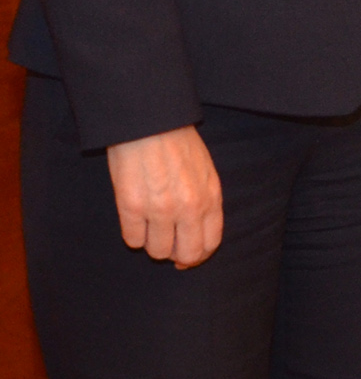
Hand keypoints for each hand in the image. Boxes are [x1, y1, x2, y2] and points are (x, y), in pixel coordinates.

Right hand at [105, 125, 223, 267]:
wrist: (150, 122)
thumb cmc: (178, 143)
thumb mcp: (205, 171)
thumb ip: (205, 201)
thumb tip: (197, 231)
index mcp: (210, 198)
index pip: (210, 243)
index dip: (198, 256)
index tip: (186, 256)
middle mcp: (189, 208)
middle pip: (186, 255)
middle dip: (176, 256)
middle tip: (166, 247)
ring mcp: (160, 209)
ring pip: (157, 251)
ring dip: (152, 243)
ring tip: (149, 225)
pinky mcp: (132, 207)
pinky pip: (132, 239)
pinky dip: (133, 234)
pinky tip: (134, 218)